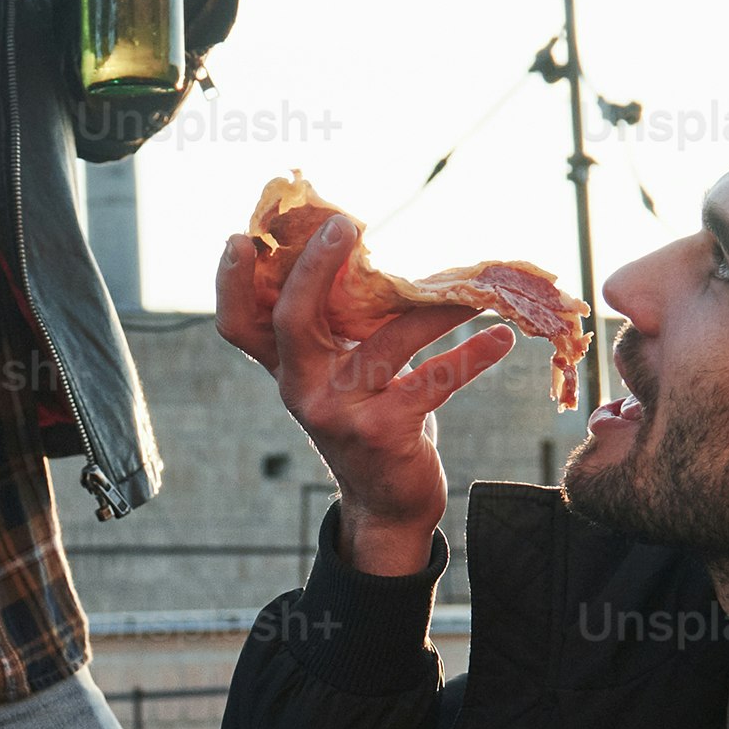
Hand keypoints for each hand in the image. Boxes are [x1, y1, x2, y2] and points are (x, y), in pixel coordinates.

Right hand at [221, 207, 512, 571]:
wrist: (386, 503)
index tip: (240, 238)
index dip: (230, 283)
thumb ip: (334, 329)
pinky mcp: (382, 432)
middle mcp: (302, 389)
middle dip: (314, 267)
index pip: (239, 324)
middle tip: (344, 225)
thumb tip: (358, 253)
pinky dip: (471, 356)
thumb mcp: (337, 376)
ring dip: (435, 311)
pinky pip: (433, 381)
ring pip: (386, 342)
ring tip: (473, 293)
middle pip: (291, 320)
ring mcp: (339, 412)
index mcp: (286, 369)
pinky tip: (499, 338)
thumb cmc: (367, 420)